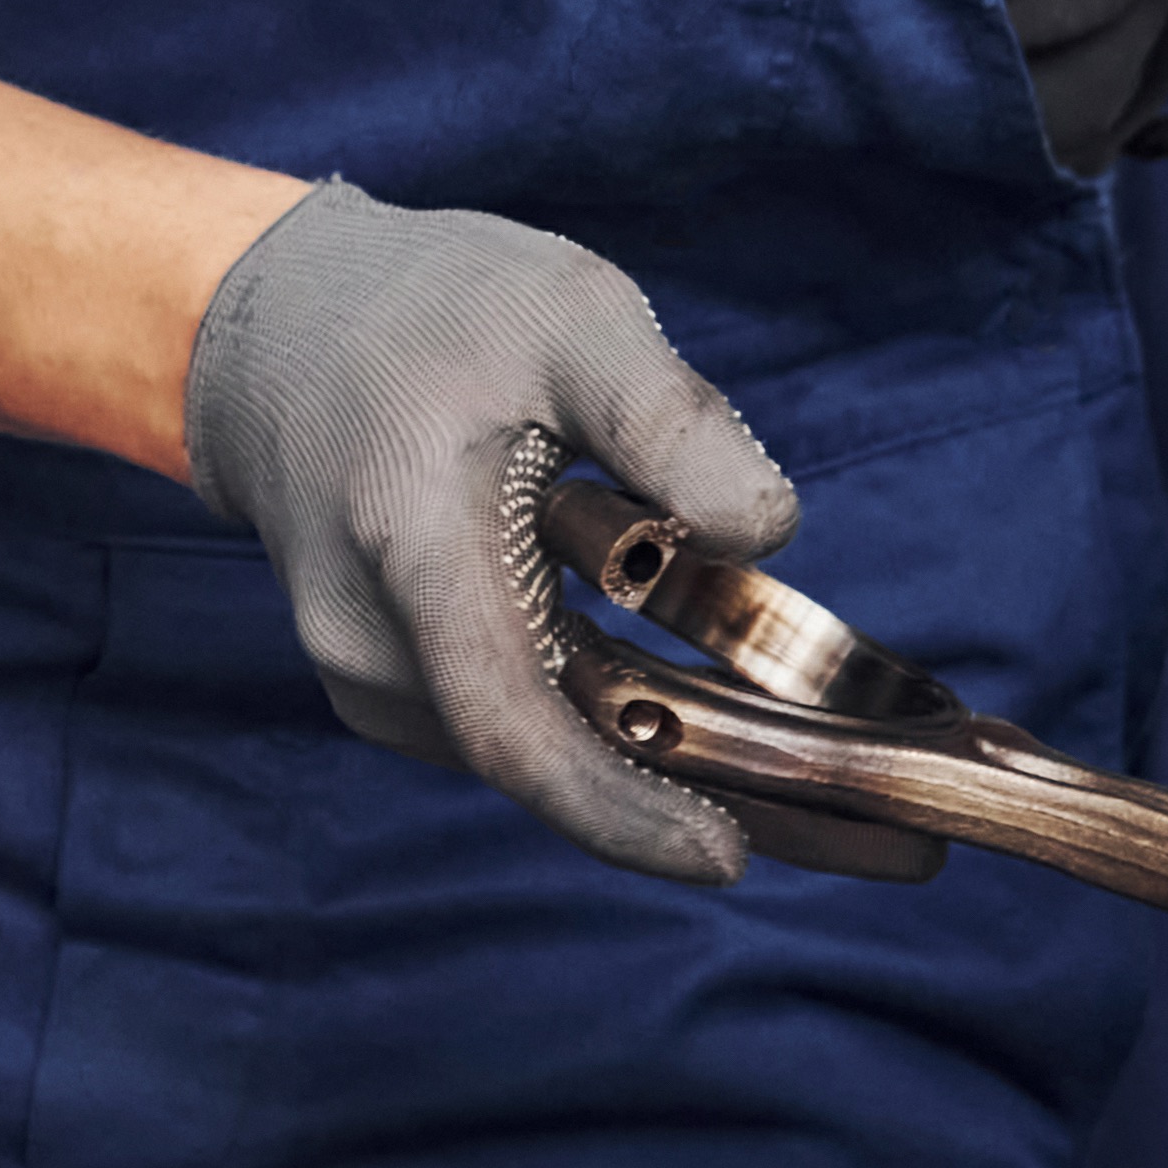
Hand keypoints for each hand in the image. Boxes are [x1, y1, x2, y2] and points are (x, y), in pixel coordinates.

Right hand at [183, 180, 795, 883]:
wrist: (275, 336)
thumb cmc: (431, 311)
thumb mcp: (569, 313)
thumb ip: (669, 418)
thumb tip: (768, 530)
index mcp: (410, 542)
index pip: (509, 722)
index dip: (619, 806)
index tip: (731, 856)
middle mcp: (372, 641)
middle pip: (550, 765)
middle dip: (713, 814)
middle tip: (892, 847)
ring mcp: (374, 678)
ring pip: (546, 757)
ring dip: (687, 786)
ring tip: (856, 818)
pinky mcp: (400, 688)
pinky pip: (527, 731)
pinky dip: (631, 747)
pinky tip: (748, 751)